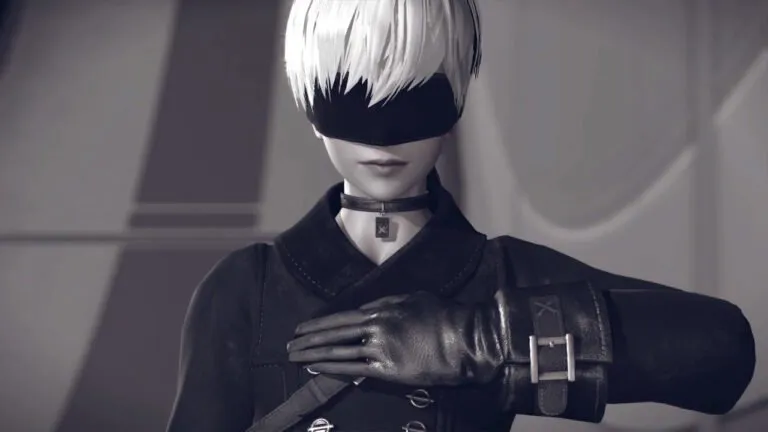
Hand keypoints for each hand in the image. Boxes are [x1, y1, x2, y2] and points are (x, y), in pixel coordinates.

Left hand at [286, 291, 503, 386]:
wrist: (464, 338)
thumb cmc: (443, 315)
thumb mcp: (413, 299)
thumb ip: (390, 304)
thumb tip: (374, 310)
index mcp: (381, 307)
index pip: (341, 317)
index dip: (319, 323)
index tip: (303, 328)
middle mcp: (375, 324)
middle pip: (334, 332)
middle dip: (308, 338)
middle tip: (289, 344)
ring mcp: (379, 346)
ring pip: (338, 350)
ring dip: (313, 353)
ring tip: (295, 357)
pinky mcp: (387, 368)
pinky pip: (352, 368)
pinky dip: (330, 366)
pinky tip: (315, 367)